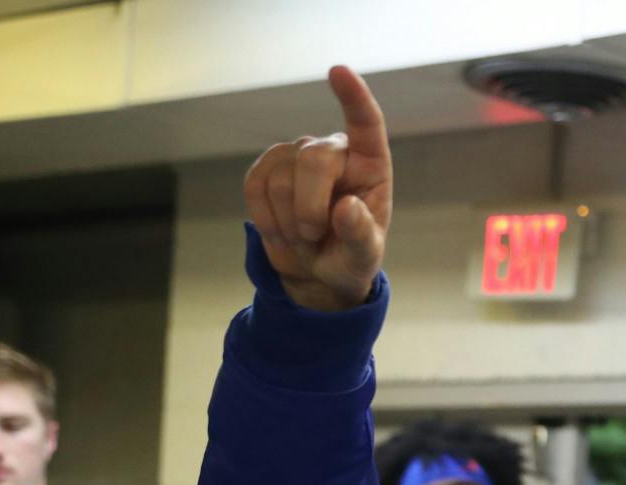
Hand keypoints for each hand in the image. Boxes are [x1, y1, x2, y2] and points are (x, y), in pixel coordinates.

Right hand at [243, 65, 392, 311]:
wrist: (316, 271)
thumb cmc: (349, 258)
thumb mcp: (364, 257)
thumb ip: (360, 235)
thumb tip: (347, 207)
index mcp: (370, 165)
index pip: (365, 123)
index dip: (353, 97)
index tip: (339, 71)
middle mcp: (334, 151)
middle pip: (313, 158)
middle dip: (309, 205)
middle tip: (313, 237)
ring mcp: (296, 156)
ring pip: (280, 178)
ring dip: (288, 221)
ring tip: (305, 238)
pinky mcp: (266, 168)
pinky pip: (255, 186)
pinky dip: (267, 219)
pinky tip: (282, 232)